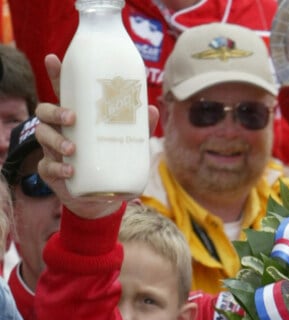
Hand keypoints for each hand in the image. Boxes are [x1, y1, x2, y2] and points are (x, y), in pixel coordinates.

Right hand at [35, 54, 158, 218]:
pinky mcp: (51, 172)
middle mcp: (60, 130)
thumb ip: (140, 127)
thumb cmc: (113, 161)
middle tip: (72, 118)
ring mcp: (52, 150)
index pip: (63, 92)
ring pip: (42, 135)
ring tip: (73, 149)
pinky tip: (70, 171)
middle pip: (45, 110)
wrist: (103, 197)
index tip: (53, 59)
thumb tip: (152, 108)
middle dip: (55, 111)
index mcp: (77, 118)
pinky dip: (57, 168)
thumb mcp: (130, 143)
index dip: (56, 74)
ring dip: (56, 140)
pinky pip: (47, 167)